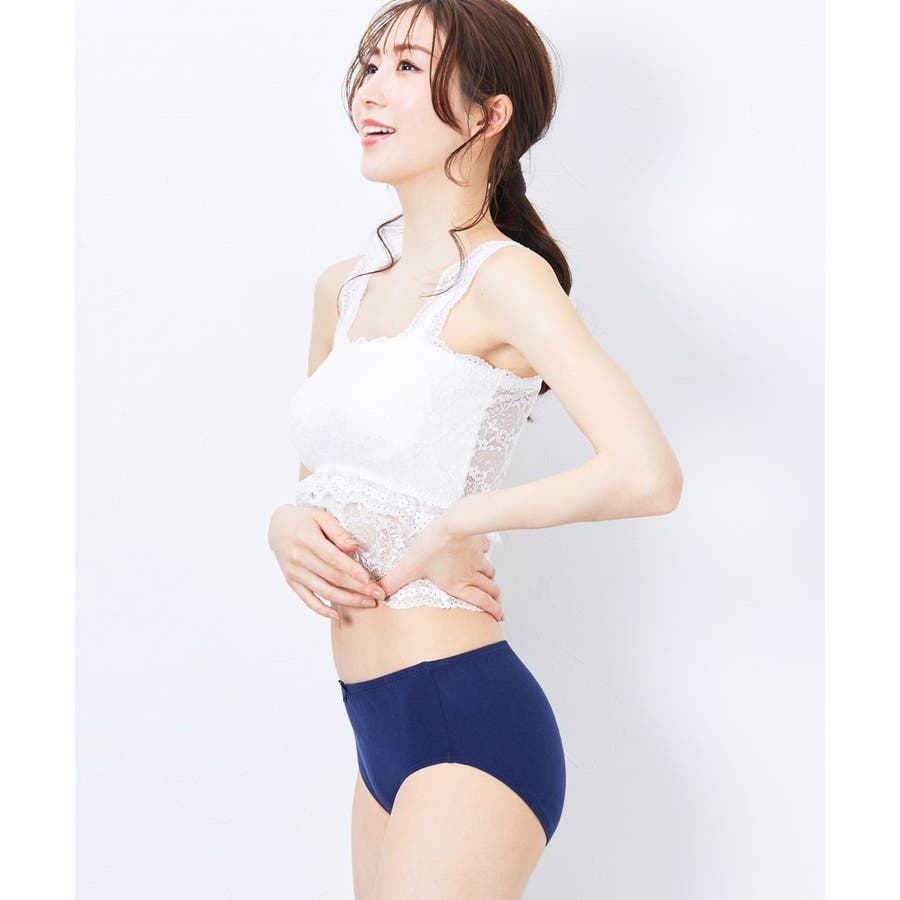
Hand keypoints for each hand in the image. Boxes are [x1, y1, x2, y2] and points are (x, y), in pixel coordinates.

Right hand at [267, 504, 384, 620]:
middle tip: (378, 594)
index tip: (369, 579)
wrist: (278, 527)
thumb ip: (339, 532)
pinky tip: (337, 616)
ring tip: (367, 603)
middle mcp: (299, 558)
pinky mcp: (292, 582)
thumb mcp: (322, 517)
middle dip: (358, 588)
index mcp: (307, 539)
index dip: (352, 570)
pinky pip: (307, 600)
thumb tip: (354, 547)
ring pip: (324, 591)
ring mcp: (294, 572)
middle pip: (332, 577)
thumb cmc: (305, 520)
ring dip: (347, 600)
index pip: (333, 558)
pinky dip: (321, 610)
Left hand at [374, 516, 503, 621]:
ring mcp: (476, 557)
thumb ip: (394, 581)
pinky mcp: (477, 541)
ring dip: (491, 578)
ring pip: (490, 571)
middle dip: (495, 597)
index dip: (493, 611)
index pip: (482, 602)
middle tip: (497, 603)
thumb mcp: (410, 566)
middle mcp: (471, 573)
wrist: (454, 522)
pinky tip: (482, 550)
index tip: (499, 617)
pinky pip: (485, 548)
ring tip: (489, 581)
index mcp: (458, 584)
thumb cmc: (433, 546)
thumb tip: (379, 594)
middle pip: (491, 589)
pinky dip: (485, 552)